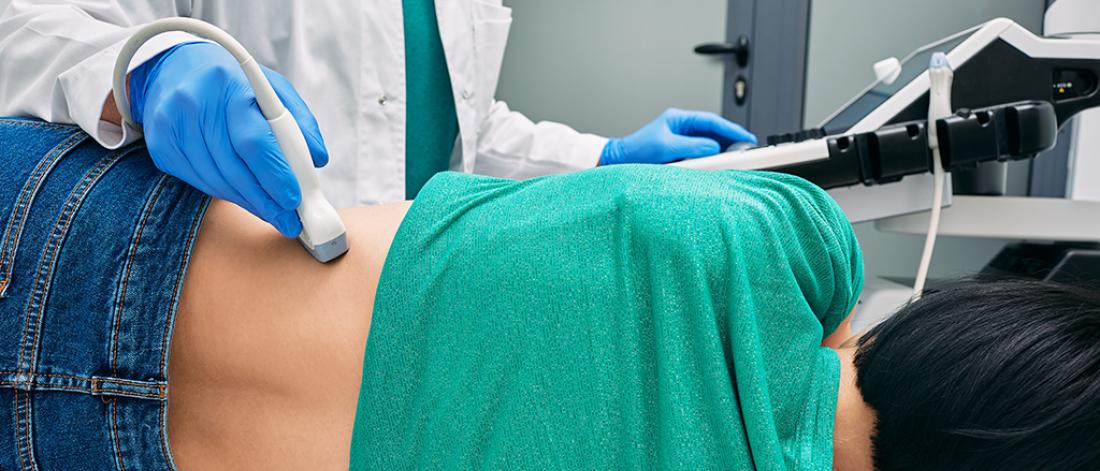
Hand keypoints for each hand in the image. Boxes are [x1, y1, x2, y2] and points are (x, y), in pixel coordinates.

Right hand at [129, 42, 328, 236]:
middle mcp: (196, 104)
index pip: (253, 140)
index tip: (294, 199)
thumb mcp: (272, 87)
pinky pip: (198, 181)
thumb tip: (318, 159)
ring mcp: (173, 125)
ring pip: (215, 179)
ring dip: (248, 202)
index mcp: (230, 85)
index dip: (275, 174)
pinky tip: (244, 196)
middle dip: (265, 200)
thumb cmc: (233, 81)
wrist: (174, 67)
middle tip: (290, 221)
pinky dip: (225, 193)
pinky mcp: (162, 145)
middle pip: (233, 166)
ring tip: (273, 213)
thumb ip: (299, 121)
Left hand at [599, 108, 755, 165]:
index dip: (732, 130)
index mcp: (679, 119)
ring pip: (709, 143)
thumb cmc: (636, 151)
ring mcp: (681, 139)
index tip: (746, 138)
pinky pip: (701, 153)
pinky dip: (711, 159)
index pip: (712, 121)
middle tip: (748, 148)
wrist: (618, 161)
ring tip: (737, 157)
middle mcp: (682, 127)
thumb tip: (714, 148)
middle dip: (731, 139)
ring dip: (722, 150)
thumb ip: (692, 147)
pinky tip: (718, 164)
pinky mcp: (679, 152)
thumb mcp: (666, 148)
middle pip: (714, 131)